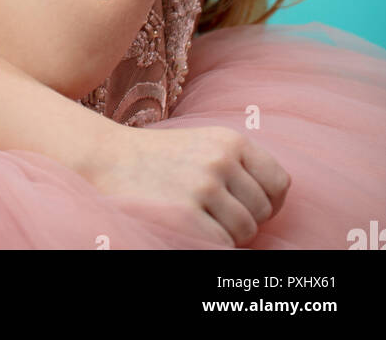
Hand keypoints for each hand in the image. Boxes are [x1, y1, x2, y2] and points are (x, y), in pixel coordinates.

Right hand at [73, 117, 291, 247]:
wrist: (107, 159)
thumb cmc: (159, 158)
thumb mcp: (203, 145)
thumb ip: (238, 165)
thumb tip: (274, 204)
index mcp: (230, 141)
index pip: (279, 183)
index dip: (268, 202)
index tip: (248, 207)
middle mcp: (221, 161)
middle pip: (262, 212)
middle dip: (242, 220)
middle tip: (211, 212)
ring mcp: (204, 188)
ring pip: (244, 233)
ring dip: (225, 235)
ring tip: (196, 218)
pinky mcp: (187, 215)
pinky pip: (221, 246)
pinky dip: (207, 243)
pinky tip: (186, 227)